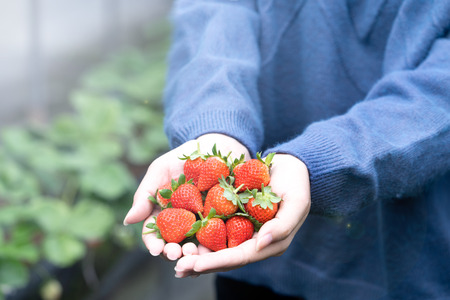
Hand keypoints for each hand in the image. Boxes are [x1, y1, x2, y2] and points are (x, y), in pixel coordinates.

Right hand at [123, 133, 250, 255]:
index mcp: (163, 214)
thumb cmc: (181, 158)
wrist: (213, 148)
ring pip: (196, 245)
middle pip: (174, 244)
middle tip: (176, 254)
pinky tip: (214, 250)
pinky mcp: (222, 220)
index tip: (156, 249)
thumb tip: (128, 221)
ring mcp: (202, 223)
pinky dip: (215, 246)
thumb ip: (144, 195)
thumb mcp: (159, 171)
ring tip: (195, 253)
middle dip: (173, 252)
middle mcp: (181, 223)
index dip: (154, 244)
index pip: (154, 234)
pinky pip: (219, 237)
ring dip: (194, 254)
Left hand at [173, 154, 310, 277]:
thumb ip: (282, 225)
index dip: (217, 261)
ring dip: (197, 254)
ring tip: (174, 259)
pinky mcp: (234, 218)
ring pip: (217, 247)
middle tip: (178, 268)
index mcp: (269, 243)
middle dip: (201, 264)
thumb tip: (259, 244)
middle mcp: (253, 241)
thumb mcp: (296, 202)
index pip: (240, 257)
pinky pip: (215, 229)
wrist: (291, 165)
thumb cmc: (297, 183)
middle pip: (225, 258)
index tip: (195, 264)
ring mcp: (243, 230)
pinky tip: (181, 237)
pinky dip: (199, 235)